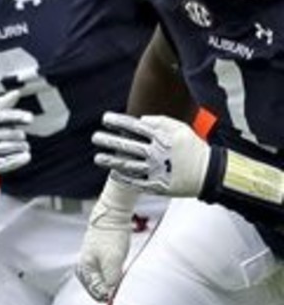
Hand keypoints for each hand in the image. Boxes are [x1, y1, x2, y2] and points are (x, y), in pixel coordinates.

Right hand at [0, 91, 31, 175]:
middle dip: (19, 135)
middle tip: (22, 137)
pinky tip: (26, 157)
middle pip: (6, 133)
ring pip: (7, 148)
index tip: (30, 118)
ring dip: (20, 147)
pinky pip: (3, 163)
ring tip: (25, 147)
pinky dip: (17, 160)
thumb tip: (17, 92)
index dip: (16, 116)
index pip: (0, 116)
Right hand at [75, 176, 137, 301]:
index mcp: (85, 269)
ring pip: (102, 282)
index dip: (109, 296)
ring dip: (112, 283)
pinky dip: (112, 277)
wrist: (112, 216)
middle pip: (97, 289)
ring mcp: (91, 263)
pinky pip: (104, 275)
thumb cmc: (112, 236)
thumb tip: (110, 295)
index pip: (96, 292)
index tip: (120, 294)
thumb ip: (111, 279)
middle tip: (121, 285)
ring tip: (120, 276)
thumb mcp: (113, 261)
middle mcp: (84, 268)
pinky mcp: (98, 258)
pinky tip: (118, 271)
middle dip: (109, 290)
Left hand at [92, 112, 210, 196]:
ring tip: (97, 158)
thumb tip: (141, 119)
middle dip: (108, 140)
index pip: (135, 127)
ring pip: (127, 165)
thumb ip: (161, 121)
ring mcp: (155, 170)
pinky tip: (113, 173)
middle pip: (127, 145)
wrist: (208, 173)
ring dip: (110, 161)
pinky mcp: (156, 185)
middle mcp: (156, 153)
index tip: (105, 119)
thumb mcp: (181, 129)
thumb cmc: (194, 149)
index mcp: (162, 138)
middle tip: (95, 137)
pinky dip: (123, 177)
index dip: (118, 122)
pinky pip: (135, 181)